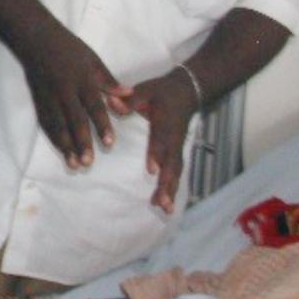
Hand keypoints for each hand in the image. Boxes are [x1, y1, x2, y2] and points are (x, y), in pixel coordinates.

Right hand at [18, 25, 130, 167]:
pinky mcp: (39, 100)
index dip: (102, 125)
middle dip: (81, 142)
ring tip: (74, 164)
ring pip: (58, 125)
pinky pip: (46, 122)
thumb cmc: (69, 48)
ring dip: (66, 146)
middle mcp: (65, 91)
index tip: (109, 143)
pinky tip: (61, 150)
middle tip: (89, 162)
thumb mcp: (93, 60)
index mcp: (82, 80)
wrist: (37, 39)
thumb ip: (109, 80)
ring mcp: (49, 97)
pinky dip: (53, 138)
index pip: (93, 106)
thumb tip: (128, 95)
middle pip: (74, 120)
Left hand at [119, 70, 198, 211]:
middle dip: (168, 183)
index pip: (162, 141)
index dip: (158, 154)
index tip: (153, 170)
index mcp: (166, 124)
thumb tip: (113, 103)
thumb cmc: (162, 92)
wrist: (186, 91)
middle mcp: (174, 139)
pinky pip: (176, 171)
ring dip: (171, 190)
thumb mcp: (146, 89)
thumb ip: (130, 98)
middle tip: (162, 202)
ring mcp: (177, 146)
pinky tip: (166, 203)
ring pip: (176, 171)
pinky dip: (172, 187)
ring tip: (166, 209)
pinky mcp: (176, 151)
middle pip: (173, 164)